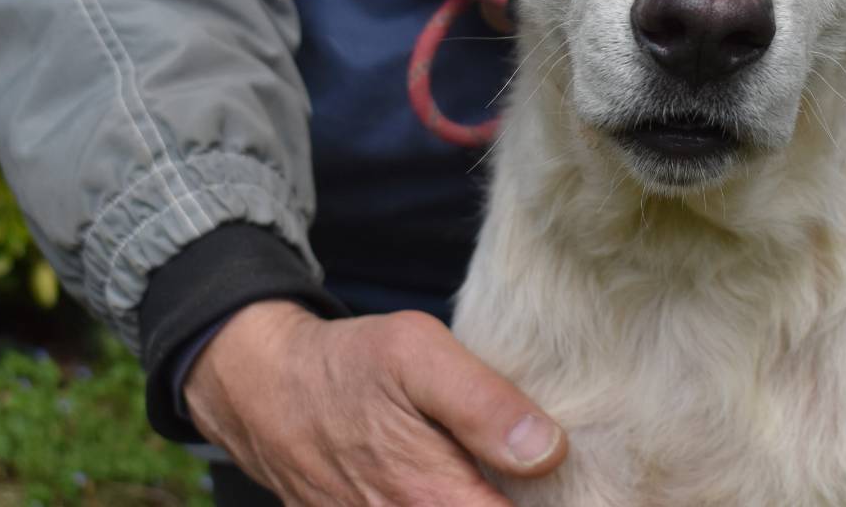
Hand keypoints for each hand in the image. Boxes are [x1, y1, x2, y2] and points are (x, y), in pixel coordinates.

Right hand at [185, 300, 565, 505]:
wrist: (265, 388)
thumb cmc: (349, 364)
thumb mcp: (419, 353)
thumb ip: (485, 404)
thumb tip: (549, 451)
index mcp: (433, 497)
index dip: (554, 505)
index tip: (579, 487)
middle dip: (522, 501)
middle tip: (555, 479)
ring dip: (486, 500)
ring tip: (510, 480)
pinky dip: (451, 501)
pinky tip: (469, 481)